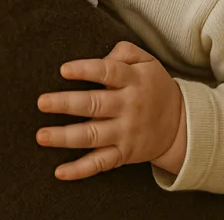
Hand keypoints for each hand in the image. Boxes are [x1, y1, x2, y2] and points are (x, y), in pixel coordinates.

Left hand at [36, 41, 186, 179]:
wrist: (182, 125)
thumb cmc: (154, 86)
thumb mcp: (147, 61)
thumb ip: (124, 52)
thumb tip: (101, 56)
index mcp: (132, 81)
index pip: (107, 72)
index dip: (85, 70)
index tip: (63, 70)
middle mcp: (127, 107)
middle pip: (94, 104)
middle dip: (66, 104)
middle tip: (42, 102)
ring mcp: (125, 133)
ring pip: (92, 136)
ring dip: (65, 137)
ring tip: (41, 135)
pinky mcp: (123, 154)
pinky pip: (100, 164)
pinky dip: (80, 170)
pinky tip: (59, 172)